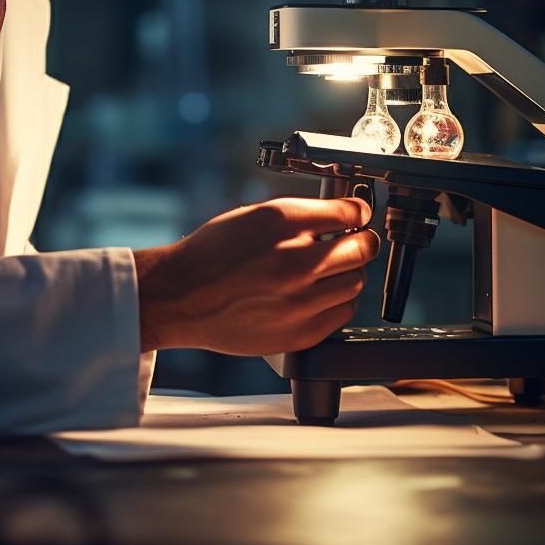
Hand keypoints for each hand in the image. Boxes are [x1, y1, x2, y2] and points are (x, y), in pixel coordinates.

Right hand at [133, 197, 378, 354]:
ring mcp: (298, 300)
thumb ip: (298, 215)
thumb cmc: (211, 254)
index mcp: (281, 223)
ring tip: (333, 269)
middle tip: (358, 241)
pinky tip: (321, 294)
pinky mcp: (299, 333)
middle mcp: (293, 260)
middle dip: (363, 241)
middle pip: (361, 248)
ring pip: (355, 282)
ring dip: (350, 272)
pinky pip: (342, 314)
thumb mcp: (252, 215)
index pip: (347, 212)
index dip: (357, 211)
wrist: (181, 296)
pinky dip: (338, 301)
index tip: (358, 215)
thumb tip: (338, 214)